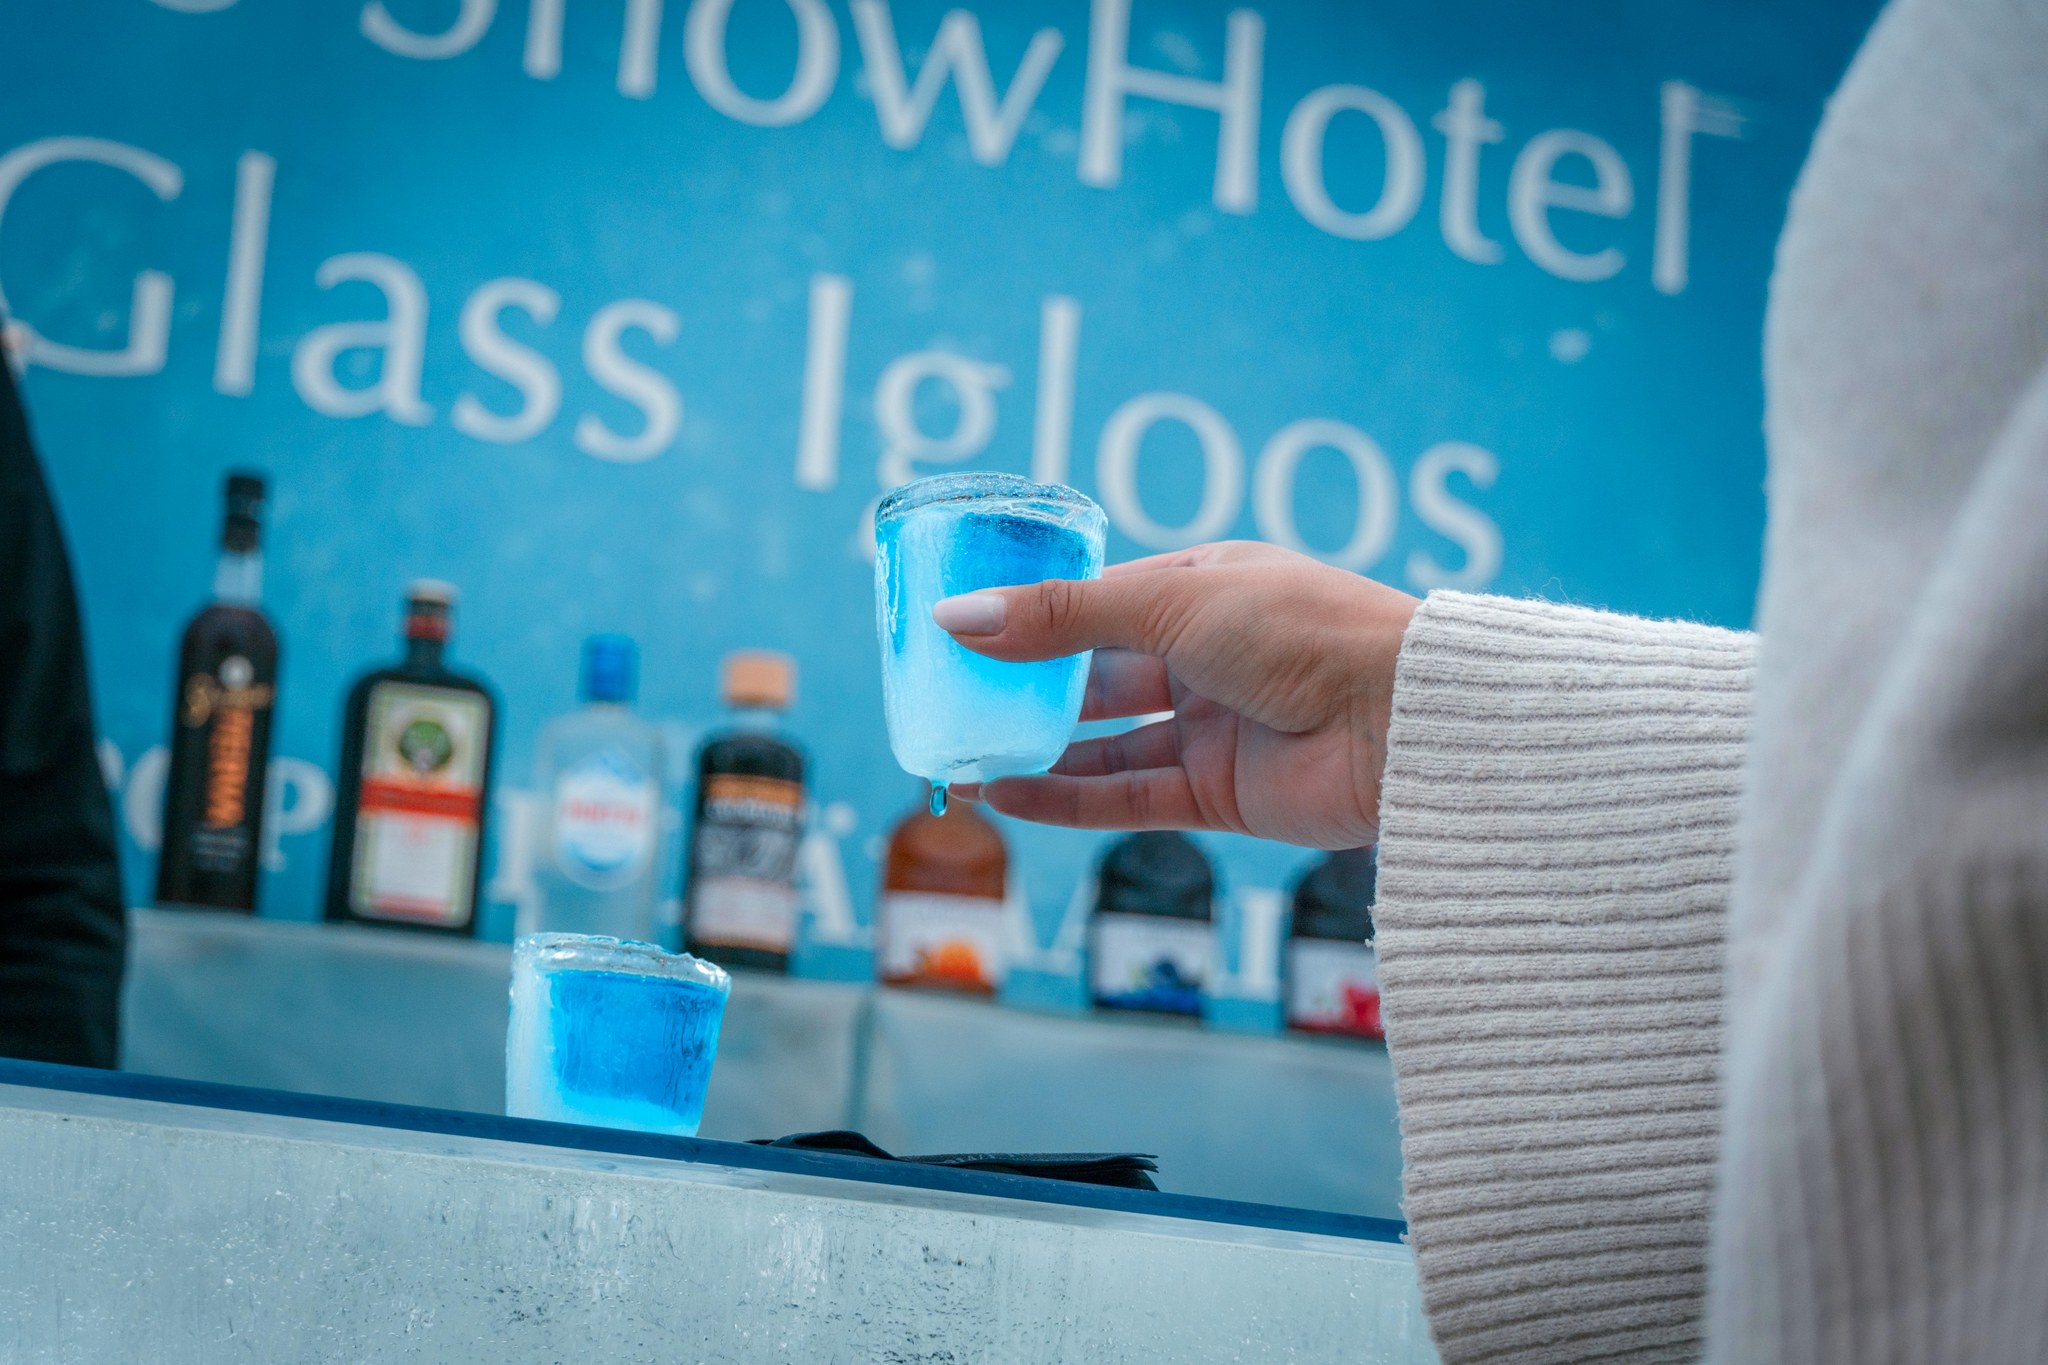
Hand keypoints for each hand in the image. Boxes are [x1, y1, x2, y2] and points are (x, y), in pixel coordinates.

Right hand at [934, 541, 1418, 848]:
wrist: (1403, 722)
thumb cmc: (1303, 630)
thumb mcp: (1170, 605)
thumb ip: (1062, 619)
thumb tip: (957, 618)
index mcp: (1206, 588)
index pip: (1100, 600)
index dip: (1032, 616)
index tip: (961, 629)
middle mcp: (1206, 656)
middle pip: (1094, 676)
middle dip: (1022, 690)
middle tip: (946, 701)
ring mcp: (1213, 727)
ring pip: (1103, 743)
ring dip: (1031, 752)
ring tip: (955, 758)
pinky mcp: (1219, 795)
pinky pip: (1127, 796)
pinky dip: (1065, 799)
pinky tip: (1004, 796)